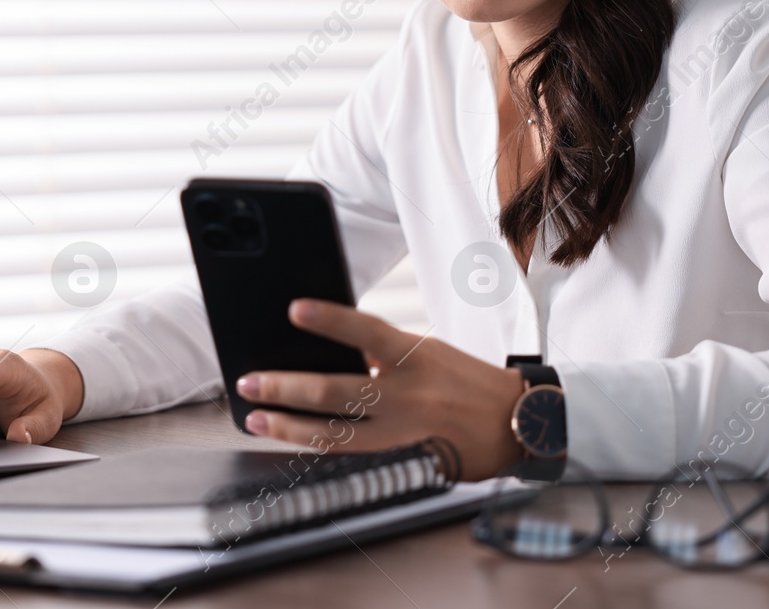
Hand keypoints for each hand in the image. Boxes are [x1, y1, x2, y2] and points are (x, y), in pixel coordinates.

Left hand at [235, 299, 526, 480]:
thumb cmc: (469, 381)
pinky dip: (319, 445)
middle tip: (249, 382)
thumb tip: (337, 349)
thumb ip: (385, 352)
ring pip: (336, 433)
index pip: (366, 330)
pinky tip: (292, 439)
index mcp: (416, 355)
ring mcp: (403, 430)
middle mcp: (407, 394)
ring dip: (289, 426)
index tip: (294, 309)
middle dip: (285, 386)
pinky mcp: (403, 458)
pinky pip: (352, 453)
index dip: (330, 319)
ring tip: (256, 418)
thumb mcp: (430, 352)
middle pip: (336, 391)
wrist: (520, 423)